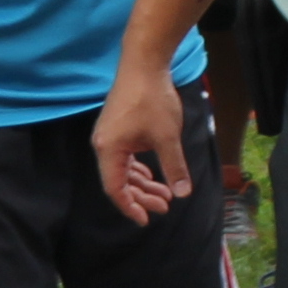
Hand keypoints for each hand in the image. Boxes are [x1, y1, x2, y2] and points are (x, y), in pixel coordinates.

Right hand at [97, 62, 196, 221]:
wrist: (143, 67)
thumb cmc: (152, 101)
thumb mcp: (168, 138)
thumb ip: (174, 167)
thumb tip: (183, 194)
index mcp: (109, 150)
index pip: (114, 188)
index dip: (129, 207)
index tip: (146, 220)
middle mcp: (104, 146)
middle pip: (119, 181)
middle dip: (142, 197)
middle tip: (166, 207)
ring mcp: (110, 137)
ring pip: (123, 170)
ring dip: (144, 184)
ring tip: (167, 194)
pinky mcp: (118, 129)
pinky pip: (126, 158)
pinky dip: (140, 169)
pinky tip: (155, 174)